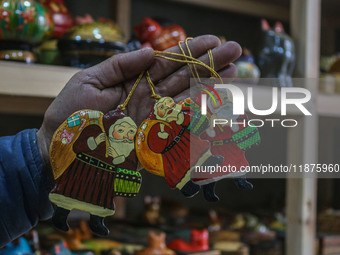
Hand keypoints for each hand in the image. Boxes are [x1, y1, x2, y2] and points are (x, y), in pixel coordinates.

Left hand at [37, 35, 240, 167]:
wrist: (62, 150)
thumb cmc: (70, 114)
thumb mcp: (89, 80)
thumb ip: (120, 65)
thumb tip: (149, 50)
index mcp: (133, 79)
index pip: (166, 61)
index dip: (189, 51)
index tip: (213, 41)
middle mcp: (147, 96)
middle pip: (183, 76)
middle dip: (209, 64)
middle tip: (236, 51)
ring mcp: (153, 116)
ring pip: (187, 97)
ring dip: (211, 85)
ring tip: (235, 71)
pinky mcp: (153, 137)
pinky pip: (180, 123)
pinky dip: (199, 112)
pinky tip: (217, 100)